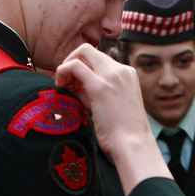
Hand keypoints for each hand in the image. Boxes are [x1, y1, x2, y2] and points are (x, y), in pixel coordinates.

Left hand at [55, 44, 170, 193]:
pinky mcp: (100, 87)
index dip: (84, 68)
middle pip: (90, 50)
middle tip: (66, 81)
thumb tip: (76, 84)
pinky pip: (74, 66)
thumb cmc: (123, 132)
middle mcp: (121, 70)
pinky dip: (63, 71)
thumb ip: (98, 90)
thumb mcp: (114, 104)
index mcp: (128, 74)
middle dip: (73, 61)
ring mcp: (112, 76)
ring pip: (82, 52)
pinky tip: (61, 86)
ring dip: (67, 65)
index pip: (99, 59)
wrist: (133, 145)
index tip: (76, 85)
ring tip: (64, 86)